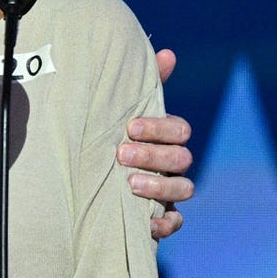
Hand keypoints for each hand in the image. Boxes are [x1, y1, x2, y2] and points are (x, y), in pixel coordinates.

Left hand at [119, 47, 194, 239]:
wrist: (92, 176)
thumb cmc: (112, 134)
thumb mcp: (122, 109)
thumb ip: (142, 84)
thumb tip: (168, 53)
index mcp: (166, 136)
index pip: (179, 130)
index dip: (159, 128)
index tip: (130, 127)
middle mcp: (173, 162)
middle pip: (181, 159)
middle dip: (153, 156)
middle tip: (122, 155)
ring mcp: (170, 190)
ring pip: (184, 189)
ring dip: (160, 187)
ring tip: (130, 184)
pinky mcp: (163, 216)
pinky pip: (176, 222)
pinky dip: (166, 224)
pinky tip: (147, 223)